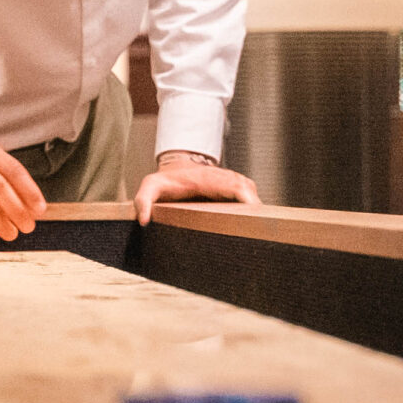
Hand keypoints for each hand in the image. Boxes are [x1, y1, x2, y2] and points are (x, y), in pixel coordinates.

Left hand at [134, 152, 261, 223]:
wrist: (175, 169)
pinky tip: (249, 227)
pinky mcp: (234, 190)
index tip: (255, 214)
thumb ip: (144, 200)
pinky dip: (252, 210)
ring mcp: (231, 183)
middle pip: (250, 192)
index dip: (249, 199)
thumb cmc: (164, 181)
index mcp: (209, 179)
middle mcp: (225, 179)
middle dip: (257, 211)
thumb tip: (144, 220)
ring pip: (252, 195)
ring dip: (255, 212)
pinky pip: (249, 199)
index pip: (236, 186)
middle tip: (258, 233)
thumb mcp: (150, 187)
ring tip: (255, 234)